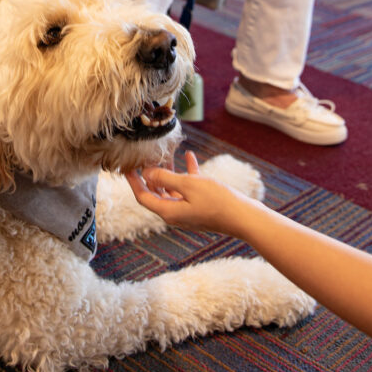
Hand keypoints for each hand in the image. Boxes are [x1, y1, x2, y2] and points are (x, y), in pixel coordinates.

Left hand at [126, 151, 249, 231]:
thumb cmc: (217, 201)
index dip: (133, 181)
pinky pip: (189, 190)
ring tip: (167, 154)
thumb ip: (166, 178)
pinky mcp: (201, 207)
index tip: (127, 166)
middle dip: (151, 174)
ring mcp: (189, 212)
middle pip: (156, 193)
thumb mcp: (188, 185)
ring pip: (173, 190)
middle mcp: (176, 214)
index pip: (143, 196)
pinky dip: (187, 175)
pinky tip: (190, 157)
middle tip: (145, 158)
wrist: (244, 217)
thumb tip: (147, 172)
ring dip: (169, 173)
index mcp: (169, 212)